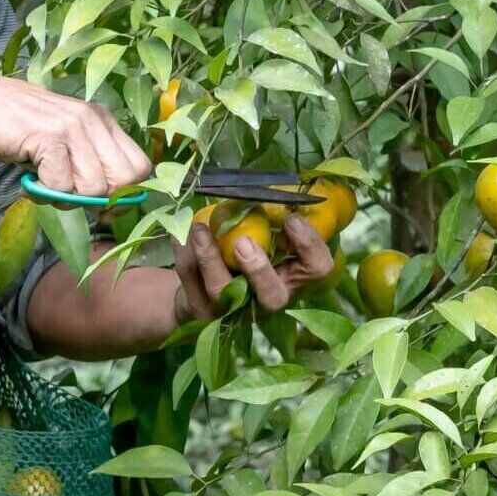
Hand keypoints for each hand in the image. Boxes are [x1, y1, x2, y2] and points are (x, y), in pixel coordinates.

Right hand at [0, 72, 151, 199]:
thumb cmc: (19, 128)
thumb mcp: (65, 138)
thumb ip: (88, 163)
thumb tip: (110, 205)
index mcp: (103, 120)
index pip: (141, 167)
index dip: (126, 193)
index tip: (102, 203)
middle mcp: (94, 120)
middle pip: (125, 181)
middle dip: (100, 199)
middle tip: (70, 194)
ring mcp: (73, 128)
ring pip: (93, 189)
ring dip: (66, 198)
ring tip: (43, 182)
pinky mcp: (50, 138)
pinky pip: (61, 187)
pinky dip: (43, 192)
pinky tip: (29, 178)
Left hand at [172, 213, 338, 322]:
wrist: (202, 294)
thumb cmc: (243, 257)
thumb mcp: (264, 238)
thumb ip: (271, 220)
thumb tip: (274, 185)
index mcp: (291, 278)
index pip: (317, 269)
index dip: (310, 245)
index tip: (291, 219)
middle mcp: (266, 299)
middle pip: (272, 296)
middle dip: (258, 269)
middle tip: (243, 242)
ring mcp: (232, 309)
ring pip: (223, 290)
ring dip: (209, 257)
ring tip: (200, 228)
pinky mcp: (201, 310)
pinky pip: (191, 282)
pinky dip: (184, 254)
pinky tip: (179, 234)